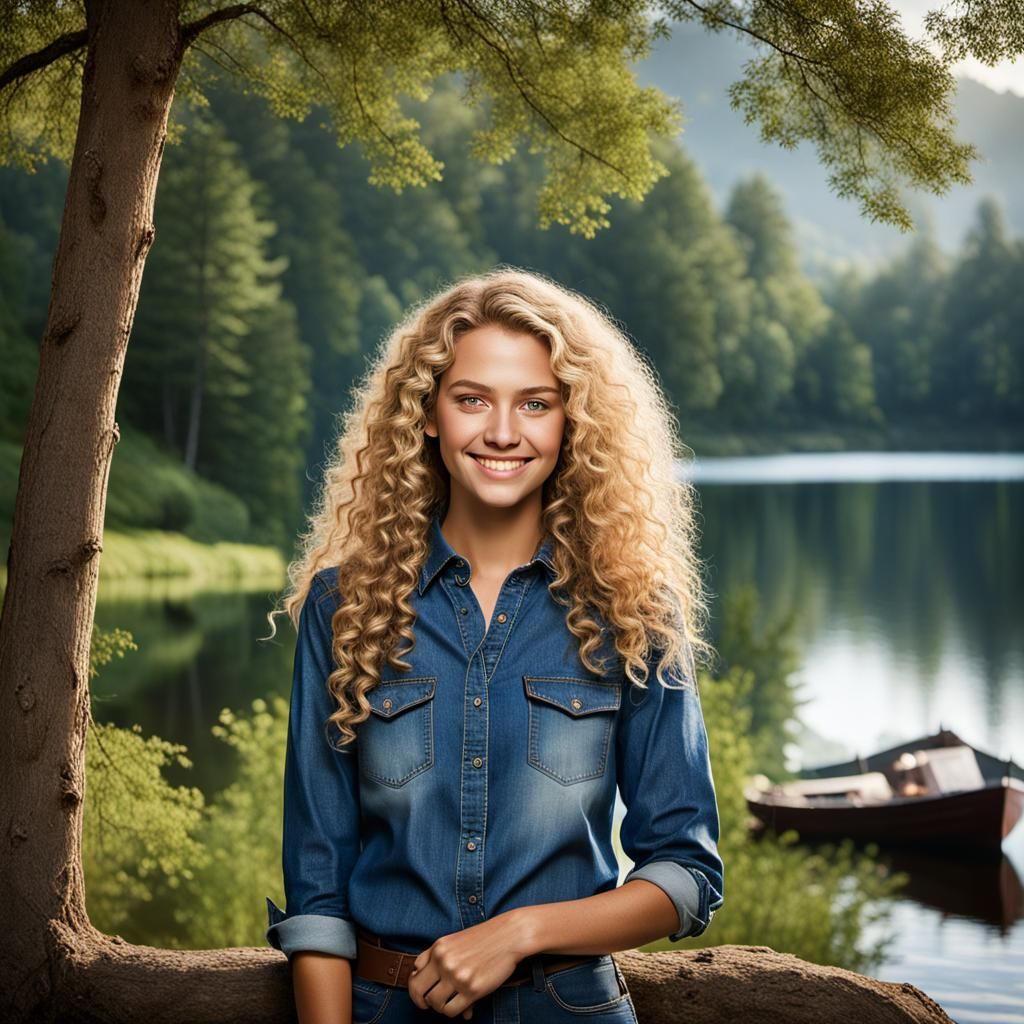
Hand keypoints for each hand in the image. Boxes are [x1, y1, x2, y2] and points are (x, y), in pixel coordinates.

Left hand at [407, 910, 533, 1018]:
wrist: (509, 936)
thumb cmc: (483, 939)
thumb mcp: (455, 941)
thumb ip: (437, 957)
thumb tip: (421, 978)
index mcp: (439, 948)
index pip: (414, 972)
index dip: (416, 985)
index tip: (423, 991)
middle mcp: (444, 961)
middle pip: (417, 990)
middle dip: (421, 1001)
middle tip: (428, 1004)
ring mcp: (457, 976)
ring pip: (434, 1003)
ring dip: (440, 1006)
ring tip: (450, 1001)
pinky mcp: (472, 990)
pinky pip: (450, 1011)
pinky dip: (453, 1012)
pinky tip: (461, 1005)